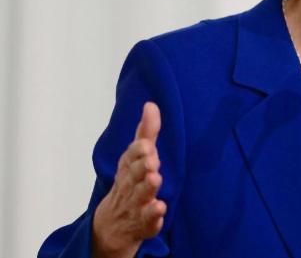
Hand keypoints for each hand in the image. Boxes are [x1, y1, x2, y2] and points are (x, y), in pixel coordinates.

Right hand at [92, 102, 165, 257]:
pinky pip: (147, 221)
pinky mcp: (142, 223)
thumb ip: (146, 132)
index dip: (138, 151)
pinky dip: (153, 216)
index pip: (130, 157)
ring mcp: (135, 205)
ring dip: (147, 188)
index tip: (147, 144)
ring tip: (155, 179)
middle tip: (152, 162)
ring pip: (140, 196)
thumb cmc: (129, 182)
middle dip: (142, 167)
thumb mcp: (136, 157)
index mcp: (128, 167)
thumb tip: (151, 104)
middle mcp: (129, 185)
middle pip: (134, 176)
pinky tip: (160, 209)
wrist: (112, 224)